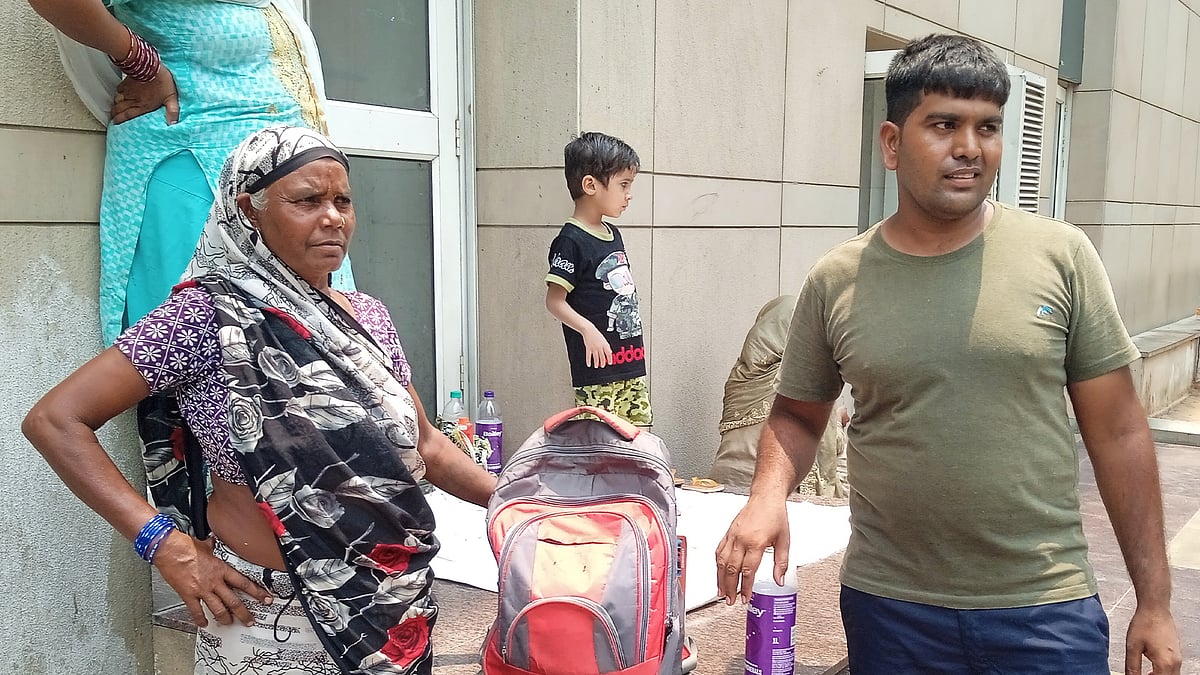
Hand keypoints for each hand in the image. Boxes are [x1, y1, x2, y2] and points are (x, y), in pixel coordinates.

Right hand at [111, 65, 178, 124]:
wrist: (150, 66)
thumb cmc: (161, 81)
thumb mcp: (171, 98)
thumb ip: (172, 110)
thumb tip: (173, 123)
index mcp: (143, 106)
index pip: (128, 115)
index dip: (120, 120)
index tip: (115, 122)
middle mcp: (133, 100)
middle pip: (119, 108)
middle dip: (115, 114)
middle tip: (113, 117)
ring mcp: (128, 90)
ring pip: (117, 100)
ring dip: (115, 104)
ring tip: (114, 108)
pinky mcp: (126, 81)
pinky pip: (119, 89)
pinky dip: (118, 92)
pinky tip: (119, 93)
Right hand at [153, 531, 272, 626]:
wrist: (169, 550)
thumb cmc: (186, 546)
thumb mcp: (205, 545)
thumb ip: (212, 547)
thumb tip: (213, 543)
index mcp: (221, 569)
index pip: (244, 583)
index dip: (257, 593)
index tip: (265, 599)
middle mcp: (214, 581)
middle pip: (234, 601)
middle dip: (244, 613)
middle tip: (249, 620)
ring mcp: (202, 590)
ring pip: (218, 609)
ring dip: (225, 618)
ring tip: (229, 623)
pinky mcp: (189, 595)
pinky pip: (196, 611)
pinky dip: (200, 619)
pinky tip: (204, 623)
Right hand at [583, 325, 611, 367]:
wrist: (589, 330)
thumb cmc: (596, 334)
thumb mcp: (604, 340)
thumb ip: (607, 346)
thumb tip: (609, 352)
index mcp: (604, 344)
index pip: (608, 353)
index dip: (610, 359)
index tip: (610, 363)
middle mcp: (599, 347)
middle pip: (602, 357)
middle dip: (603, 362)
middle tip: (603, 366)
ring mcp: (594, 348)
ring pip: (596, 358)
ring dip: (596, 363)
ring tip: (596, 366)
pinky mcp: (588, 348)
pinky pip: (588, 356)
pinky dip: (588, 361)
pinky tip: (589, 364)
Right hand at [714, 496, 789, 603]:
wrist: (765, 498)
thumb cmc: (775, 516)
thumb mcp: (784, 540)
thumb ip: (781, 563)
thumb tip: (779, 580)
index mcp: (756, 543)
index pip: (748, 571)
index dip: (746, 587)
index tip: (745, 598)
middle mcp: (741, 540)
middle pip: (732, 569)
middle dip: (730, 588)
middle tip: (730, 601)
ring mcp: (732, 536)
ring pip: (722, 562)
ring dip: (720, 579)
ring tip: (721, 592)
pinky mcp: (728, 533)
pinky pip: (719, 551)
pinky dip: (718, 565)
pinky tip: (719, 573)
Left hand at [1124, 604, 1180, 673]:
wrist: (1155, 608)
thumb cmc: (1145, 623)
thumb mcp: (1133, 647)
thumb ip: (1132, 666)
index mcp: (1165, 663)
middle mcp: (1175, 662)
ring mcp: (1178, 658)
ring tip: (1145, 674)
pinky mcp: (1177, 653)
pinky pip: (1173, 669)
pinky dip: (1163, 672)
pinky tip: (1152, 670)